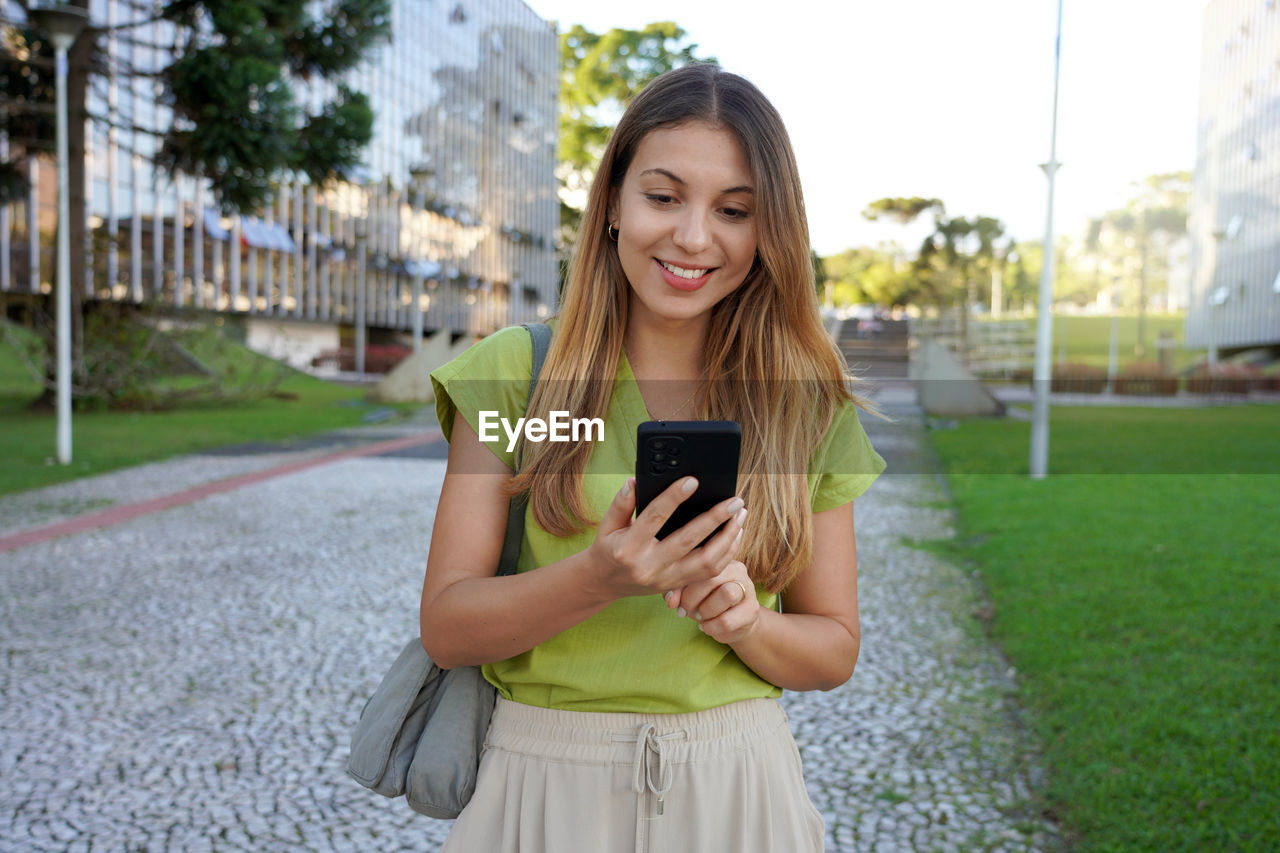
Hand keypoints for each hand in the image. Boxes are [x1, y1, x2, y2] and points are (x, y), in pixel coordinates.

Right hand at [587, 476, 745, 601]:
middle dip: (715, 518)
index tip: (692, 481)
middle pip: (689, 540)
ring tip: (740, 516)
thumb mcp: (607, 525)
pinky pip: (709, 572)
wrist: (604, 584)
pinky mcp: (677, 586)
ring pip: (707, 562)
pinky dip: (726, 553)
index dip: (674, 497)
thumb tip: (635, 482)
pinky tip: (734, 535)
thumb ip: (621, 503)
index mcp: (629, 547)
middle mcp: (649, 566)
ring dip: (728, 538)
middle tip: (734, 501)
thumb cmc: (608, 549)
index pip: (655, 517)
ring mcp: (666, 579)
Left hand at [665, 560, 760, 645]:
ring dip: (706, 611)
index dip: (681, 584)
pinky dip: (711, 627)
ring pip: (728, 594)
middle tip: (685, 610)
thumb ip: (676, 591)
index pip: (698, 564)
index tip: (673, 600)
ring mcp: (748, 589)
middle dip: (692, 598)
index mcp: (719, 559)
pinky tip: (707, 626)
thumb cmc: (706, 602)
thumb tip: (670, 600)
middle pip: (712, 577)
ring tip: (700, 617)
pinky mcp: (752, 610)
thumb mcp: (687, 593)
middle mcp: (737, 569)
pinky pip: (728, 620)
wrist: (732, 624)